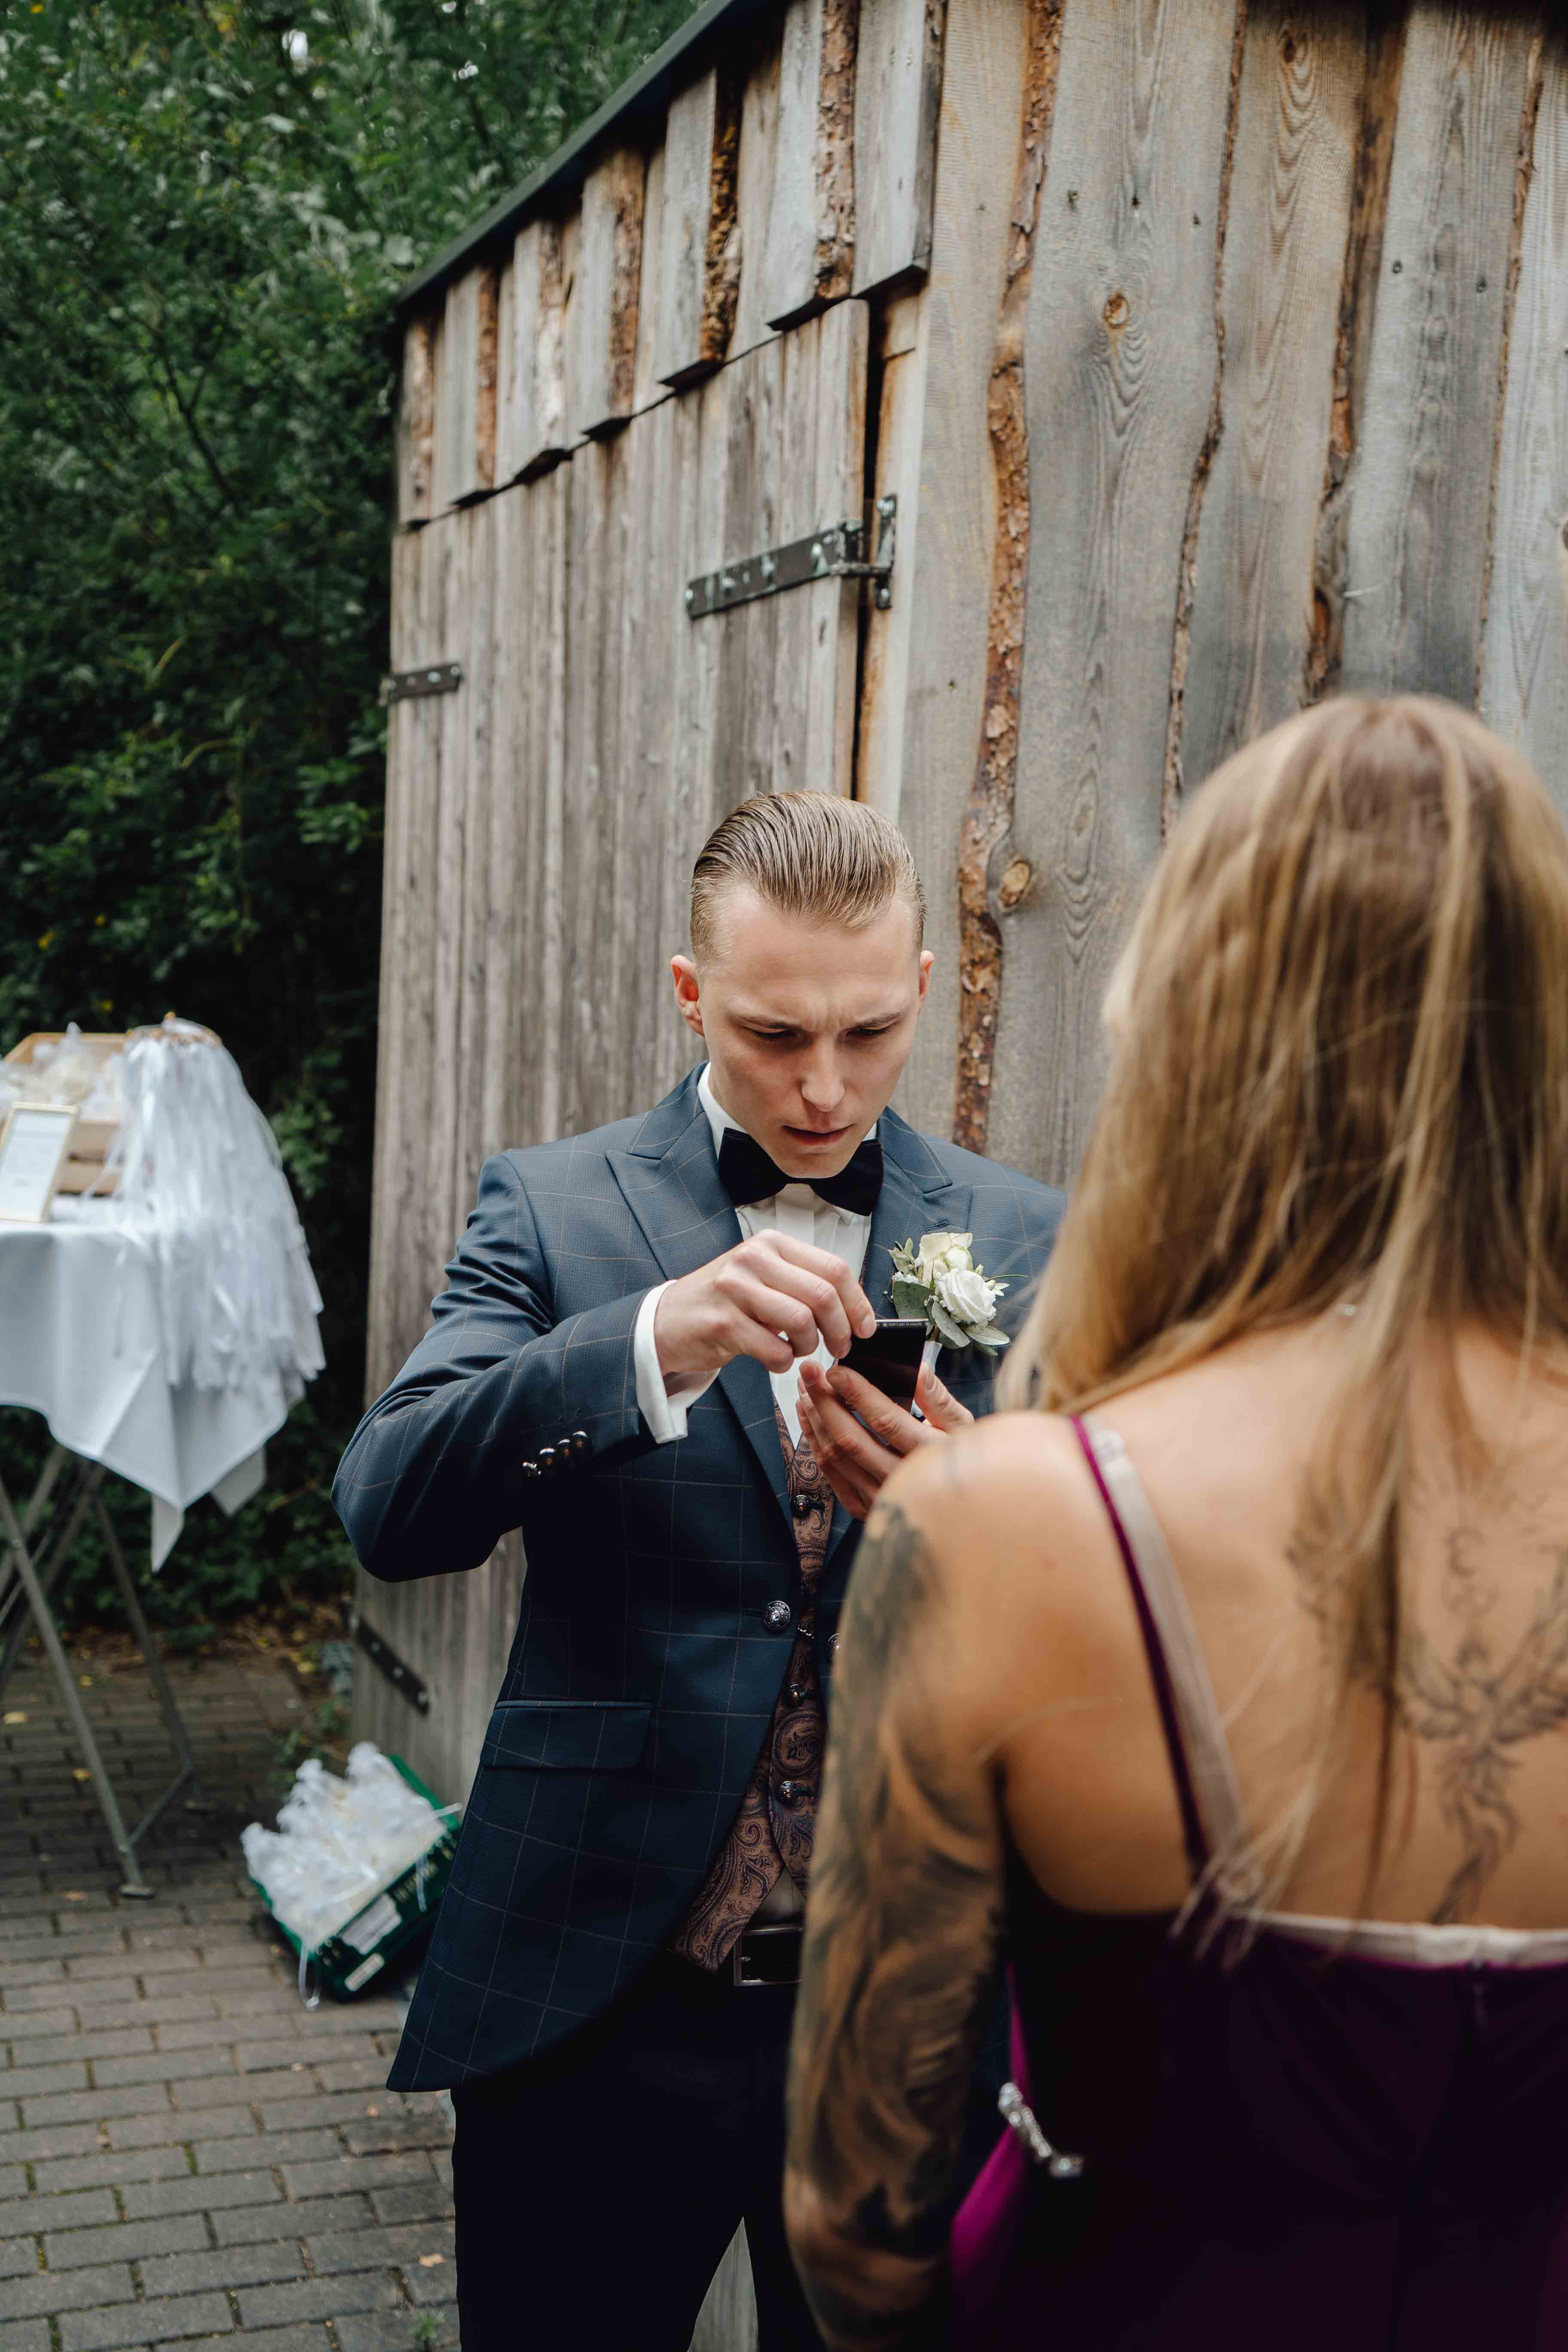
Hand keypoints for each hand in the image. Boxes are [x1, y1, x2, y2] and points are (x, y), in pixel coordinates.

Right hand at [653, 1232, 877, 1388]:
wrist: (668, 1320)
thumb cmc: (725, 1301)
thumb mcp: (764, 1277)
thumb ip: (803, 1282)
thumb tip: (856, 1309)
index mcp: (771, 1244)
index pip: (834, 1268)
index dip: (858, 1303)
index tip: (865, 1328)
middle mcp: (754, 1259)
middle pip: (823, 1294)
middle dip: (841, 1329)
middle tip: (839, 1348)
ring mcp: (735, 1289)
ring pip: (801, 1321)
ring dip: (809, 1345)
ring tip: (799, 1349)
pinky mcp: (723, 1322)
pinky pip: (775, 1350)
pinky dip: (783, 1362)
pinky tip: (774, 1358)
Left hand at [796, 1358, 972, 1519]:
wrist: (958, 1508)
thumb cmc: (961, 1458)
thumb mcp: (961, 1427)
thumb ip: (938, 1399)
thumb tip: (919, 1369)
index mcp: (928, 1454)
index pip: (885, 1420)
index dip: (857, 1393)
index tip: (835, 1370)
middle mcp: (901, 1479)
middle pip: (851, 1439)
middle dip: (824, 1401)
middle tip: (808, 1372)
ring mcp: (881, 1497)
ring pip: (836, 1457)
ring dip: (815, 1420)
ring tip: (805, 1389)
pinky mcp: (865, 1508)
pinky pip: (832, 1475)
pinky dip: (815, 1444)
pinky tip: (809, 1419)